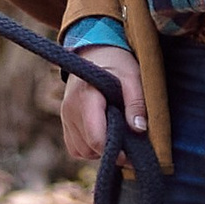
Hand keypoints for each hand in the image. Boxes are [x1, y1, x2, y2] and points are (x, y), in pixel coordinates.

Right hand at [62, 43, 146, 164]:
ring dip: (99, 151)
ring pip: (81, 151)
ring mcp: (65, 116)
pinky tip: (104, 136)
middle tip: (128, 145)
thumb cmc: (117, 63)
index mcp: (86, 97)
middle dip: (109, 151)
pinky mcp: (65, 121)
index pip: (95, 138)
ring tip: (116, 136)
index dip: (115, 152)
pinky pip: (75, 147)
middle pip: (88, 148)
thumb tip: (139, 129)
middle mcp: (70, 109)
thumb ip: (136, 103)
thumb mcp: (132, 77)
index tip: (132, 154)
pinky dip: (89, 148)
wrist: (96, 50)